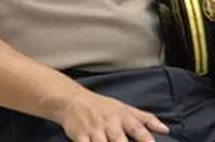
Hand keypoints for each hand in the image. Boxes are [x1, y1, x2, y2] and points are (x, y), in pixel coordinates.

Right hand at [55, 88, 169, 141]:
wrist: (71, 99)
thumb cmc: (101, 106)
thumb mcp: (124, 108)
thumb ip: (145, 119)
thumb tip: (166, 130)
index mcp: (122, 117)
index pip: (138, 129)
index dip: (147, 140)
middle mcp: (108, 123)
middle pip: (119, 140)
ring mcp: (93, 130)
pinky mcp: (79, 136)